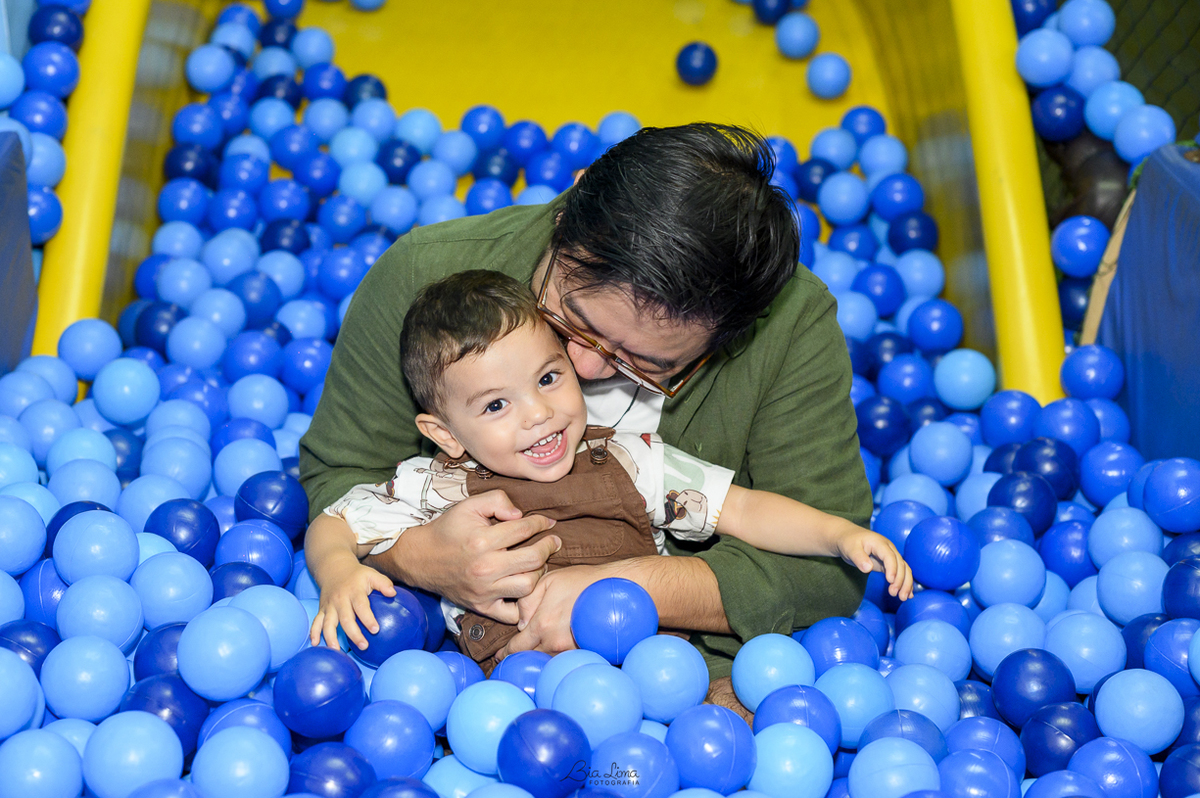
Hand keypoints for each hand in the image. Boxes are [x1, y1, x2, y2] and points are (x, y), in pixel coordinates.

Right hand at [311, 561, 396, 650]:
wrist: (333, 568)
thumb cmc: (357, 575)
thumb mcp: (371, 574)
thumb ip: (383, 583)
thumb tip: (393, 593)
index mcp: (353, 591)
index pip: (361, 606)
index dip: (368, 618)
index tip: (376, 630)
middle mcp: (340, 600)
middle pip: (345, 619)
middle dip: (353, 634)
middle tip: (364, 646)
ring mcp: (329, 606)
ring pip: (328, 623)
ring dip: (331, 637)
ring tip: (336, 650)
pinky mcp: (321, 609)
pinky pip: (316, 622)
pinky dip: (313, 632)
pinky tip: (314, 644)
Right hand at [366, 490, 560, 623]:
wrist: (420, 558)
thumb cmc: (448, 530)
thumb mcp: (469, 505)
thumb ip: (497, 500)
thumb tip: (520, 514)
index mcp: (482, 540)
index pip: (524, 529)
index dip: (541, 523)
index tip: (548, 523)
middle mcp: (485, 568)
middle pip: (533, 560)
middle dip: (548, 548)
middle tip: (553, 543)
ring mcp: (484, 590)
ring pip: (527, 586)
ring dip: (539, 574)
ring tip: (538, 564)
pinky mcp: (481, 606)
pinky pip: (510, 614)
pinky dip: (523, 607)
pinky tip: (527, 593)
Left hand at [496, 565, 609, 660]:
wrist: (614, 589)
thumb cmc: (581, 581)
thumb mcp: (548, 581)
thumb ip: (526, 601)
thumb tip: (519, 623)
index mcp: (542, 625)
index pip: (516, 647)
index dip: (505, 653)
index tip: (499, 655)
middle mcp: (554, 642)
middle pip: (530, 657)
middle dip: (520, 658)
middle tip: (510, 659)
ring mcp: (571, 650)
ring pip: (546, 661)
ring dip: (537, 659)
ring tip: (530, 656)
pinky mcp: (583, 651)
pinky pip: (563, 660)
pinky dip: (554, 659)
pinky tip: (551, 654)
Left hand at [837, 529, 913, 599]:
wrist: (849, 537)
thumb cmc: (849, 542)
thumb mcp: (850, 549)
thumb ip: (859, 558)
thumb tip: (868, 568)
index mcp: (879, 543)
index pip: (889, 556)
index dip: (892, 568)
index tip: (890, 581)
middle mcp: (889, 548)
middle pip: (900, 564)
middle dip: (900, 580)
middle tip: (894, 594)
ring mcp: (891, 556)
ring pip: (904, 569)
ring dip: (905, 583)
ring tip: (903, 597)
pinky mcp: (889, 563)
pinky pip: (901, 572)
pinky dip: (905, 583)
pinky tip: (908, 594)